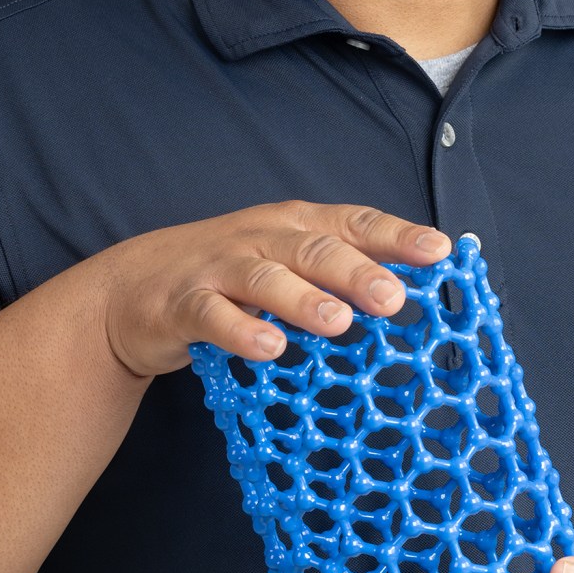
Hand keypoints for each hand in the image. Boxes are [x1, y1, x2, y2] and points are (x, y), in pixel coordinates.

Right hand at [92, 201, 449, 377]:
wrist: (133, 288)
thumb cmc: (229, 276)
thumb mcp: (285, 263)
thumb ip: (337, 274)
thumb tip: (408, 293)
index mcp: (294, 225)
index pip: (353, 223)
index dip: (396, 235)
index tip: (440, 252)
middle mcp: (261, 238)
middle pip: (314, 249)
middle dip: (357, 272)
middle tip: (394, 299)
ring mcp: (220, 268)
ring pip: (265, 278)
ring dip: (303, 299)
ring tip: (338, 322)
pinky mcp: (184, 303)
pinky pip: (213, 316)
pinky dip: (241, 331)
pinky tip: (269, 349)